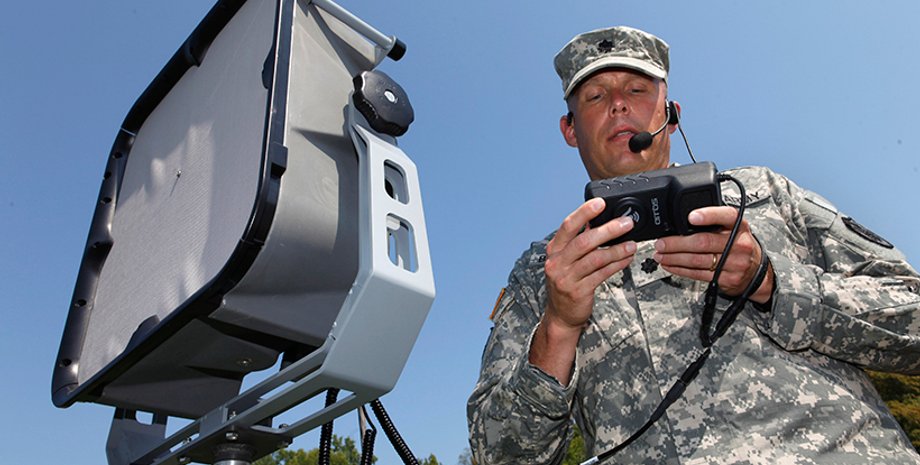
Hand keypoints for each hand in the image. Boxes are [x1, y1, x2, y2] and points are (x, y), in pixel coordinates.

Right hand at [530, 198, 636, 384]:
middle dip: (608, 230)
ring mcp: (566, 278)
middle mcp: (557, 262)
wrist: (561, 315)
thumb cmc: (567, 283)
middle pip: (584, 241)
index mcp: (554, 250)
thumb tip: (598, 221)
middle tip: (626, 223)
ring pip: (595, 259)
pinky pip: (602, 275)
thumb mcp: (567, 260)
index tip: (600, 203)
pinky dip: (617, 265)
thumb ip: (580, 242)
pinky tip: (627, 259)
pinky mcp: (579, 291)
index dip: (584, 212)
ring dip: (617, 249)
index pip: (568, 226)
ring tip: (632, 244)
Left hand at [653, 206, 773, 303]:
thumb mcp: (733, 228)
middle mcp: (739, 244)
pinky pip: (698, 274)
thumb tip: (679, 221)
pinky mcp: (727, 279)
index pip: (726, 216)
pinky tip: (670, 265)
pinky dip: (680, 270)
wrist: (756, 271)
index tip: (690, 217)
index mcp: (739, 225)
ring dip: (674, 258)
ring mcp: (734, 263)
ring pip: (697, 260)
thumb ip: (713, 223)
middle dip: (676, 243)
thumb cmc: (738, 245)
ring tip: (660, 255)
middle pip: (703, 242)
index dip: (708, 215)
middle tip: (661, 243)